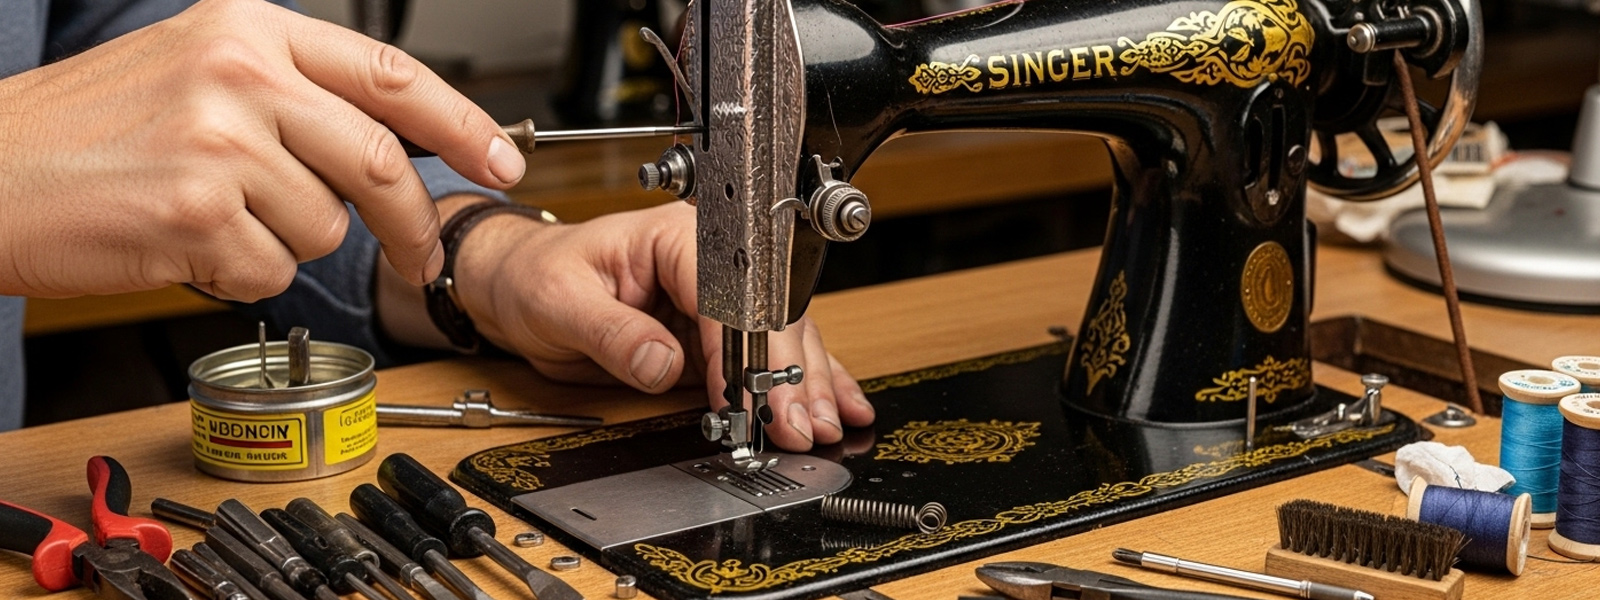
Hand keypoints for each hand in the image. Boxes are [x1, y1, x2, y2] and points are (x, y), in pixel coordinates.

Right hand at [0, 0, 520, 299]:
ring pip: (326, 226)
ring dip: (287, 243)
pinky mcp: (197, 210)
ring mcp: (220, 141)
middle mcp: (240, 73)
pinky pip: (272, 267)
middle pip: (380, 161)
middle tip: (420, 256)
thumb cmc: (86, 130)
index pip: (390, 75)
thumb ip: (293, 92)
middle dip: (413, 224)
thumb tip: (394, 142)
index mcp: (249, 28)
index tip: (504, 160)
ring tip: (216, 219)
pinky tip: (186, 244)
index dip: (462, 124)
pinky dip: (240, 273)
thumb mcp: (195, 68)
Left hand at [453, 202, 875, 450]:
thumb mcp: (560, 303)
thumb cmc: (537, 275)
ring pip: (781, 335)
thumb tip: (661, 363)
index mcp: (676, 236)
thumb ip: (613, 333)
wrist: (521, 280)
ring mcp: (719, 294)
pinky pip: (768, 352)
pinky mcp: (716, 328)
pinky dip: (802, 380)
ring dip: (806, 382)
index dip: (747, 352)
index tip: (754, 400)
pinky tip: (836, 401)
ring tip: (827, 423)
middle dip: (791, 374)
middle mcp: (709, 258)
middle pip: (769, 315)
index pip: (730, 295)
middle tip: (802, 426)